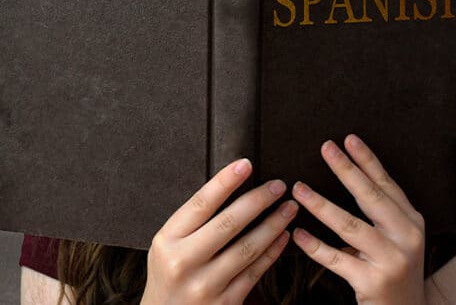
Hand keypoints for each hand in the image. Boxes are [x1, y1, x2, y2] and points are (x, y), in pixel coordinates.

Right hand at [140, 158, 298, 304]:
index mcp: (167, 241)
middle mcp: (185, 262)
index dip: (224, 182)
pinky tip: (283, 236)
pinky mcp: (227, 303)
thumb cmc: (168, 276)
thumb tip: (226, 190)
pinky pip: (255, 272)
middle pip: (228, 223)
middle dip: (258, 201)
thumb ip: (190, 225)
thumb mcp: (166, 247)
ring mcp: (207, 285)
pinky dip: (272, 251)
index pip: (200, 204)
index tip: (245, 164)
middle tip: (278, 185)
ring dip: (273, 224)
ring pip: (248, 248)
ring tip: (289, 207)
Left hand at [291, 134, 426, 304]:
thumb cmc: (391, 266)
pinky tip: (297, 234)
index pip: (385, 184)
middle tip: (324, 148)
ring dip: (321, 205)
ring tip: (298, 189)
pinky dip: (314, 246)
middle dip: (346, 170)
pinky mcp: (372, 281)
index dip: (366, 160)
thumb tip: (343, 170)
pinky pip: (336, 259)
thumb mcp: (394, 235)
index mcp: (409, 220)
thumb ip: (377, 210)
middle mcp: (405, 237)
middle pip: (370, 197)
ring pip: (350, 226)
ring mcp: (391, 259)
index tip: (347, 138)